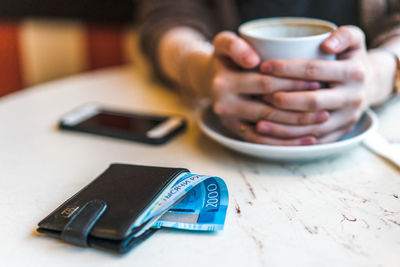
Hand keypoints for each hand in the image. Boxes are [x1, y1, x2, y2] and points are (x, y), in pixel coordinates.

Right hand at [207, 31, 328, 144]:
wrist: (209, 80)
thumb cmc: (224, 59)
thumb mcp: (224, 43)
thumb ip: (235, 46)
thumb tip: (254, 60)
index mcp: (223, 83)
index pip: (265, 84)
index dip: (292, 84)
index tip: (317, 81)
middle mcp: (225, 105)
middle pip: (268, 110)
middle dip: (299, 109)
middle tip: (325, 106)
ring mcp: (230, 122)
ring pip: (268, 130)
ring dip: (296, 128)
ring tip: (321, 121)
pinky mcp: (237, 132)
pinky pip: (262, 142)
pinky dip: (285, 143)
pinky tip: (307, 139)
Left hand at [257, 26, 376, 143]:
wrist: (369, 85)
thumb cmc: (351, 59)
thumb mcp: (354, 40)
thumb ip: (343, 35)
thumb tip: (326, 44)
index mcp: (353, 73)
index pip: (314, 70)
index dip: (286, 68)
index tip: (264, 66)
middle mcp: (353, 98)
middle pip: (312, 102)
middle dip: (284, 100)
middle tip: (261, 94)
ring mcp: (347, 119)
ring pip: (311, 127)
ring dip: (283, 126)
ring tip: (259, 121)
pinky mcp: (340, 134)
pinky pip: (313, 142)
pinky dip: (291, 141)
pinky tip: (272, 137)